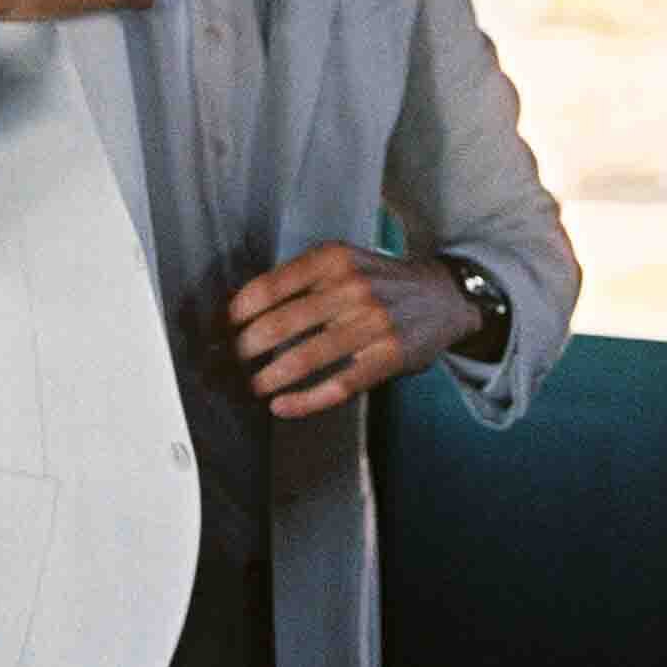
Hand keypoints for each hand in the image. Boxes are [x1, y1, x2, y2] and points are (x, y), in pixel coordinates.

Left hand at [225, 243, 480, 418]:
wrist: (443, 295)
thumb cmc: (379, 281)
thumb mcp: (343, 262)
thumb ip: (301, 279)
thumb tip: (241, 308)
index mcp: (333, 260)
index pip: (271, 286)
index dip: (239, 311)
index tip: (224, 327)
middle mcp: (352, 289)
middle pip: (282, 324)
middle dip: (247, 348)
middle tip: (233, 361)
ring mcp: (372, 325)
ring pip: (306, 358)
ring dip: (270, 378)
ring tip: (254, 386)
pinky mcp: (388, 358)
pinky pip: (338, 386)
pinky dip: (305, 401)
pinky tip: (283, 406)